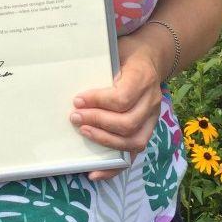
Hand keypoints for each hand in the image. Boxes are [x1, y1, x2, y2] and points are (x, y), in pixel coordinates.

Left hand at [69, 33, 163, 181]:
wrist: (152, 57)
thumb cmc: (127, 53)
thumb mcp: (116, 49)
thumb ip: (100, 62)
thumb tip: (69, 72)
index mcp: (143, 77)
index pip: (122, 98)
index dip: (98, 101)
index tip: (77, 100)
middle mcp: (152, 100)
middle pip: (127, 122)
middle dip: (97, 122)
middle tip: (75, 117)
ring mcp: (152, 118)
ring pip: (133, 141)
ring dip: (105, 141)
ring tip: (83, 132)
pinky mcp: (148, 130)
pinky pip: (135, 154)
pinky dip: (115, 167)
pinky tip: (96, 173)